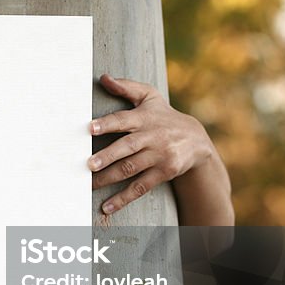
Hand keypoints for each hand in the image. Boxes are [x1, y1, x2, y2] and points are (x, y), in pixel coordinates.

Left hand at [89, 74, 216, 215]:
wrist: (196, 140)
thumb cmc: (163, 116)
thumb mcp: (149, 97)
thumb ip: (127, 87)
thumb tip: (104, 78)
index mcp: (144, 117)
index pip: (124, 120)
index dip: (107, 124)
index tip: (90, 128)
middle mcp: (152, 137)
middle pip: (127, 147)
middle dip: (107, 156)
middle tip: (88, 164)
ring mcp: (159, 156)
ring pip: (131, 169)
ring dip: (109, 178)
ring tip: (89, 184)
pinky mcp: (164, 173)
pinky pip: (141, 187)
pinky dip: (124, 198)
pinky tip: (107, 206)